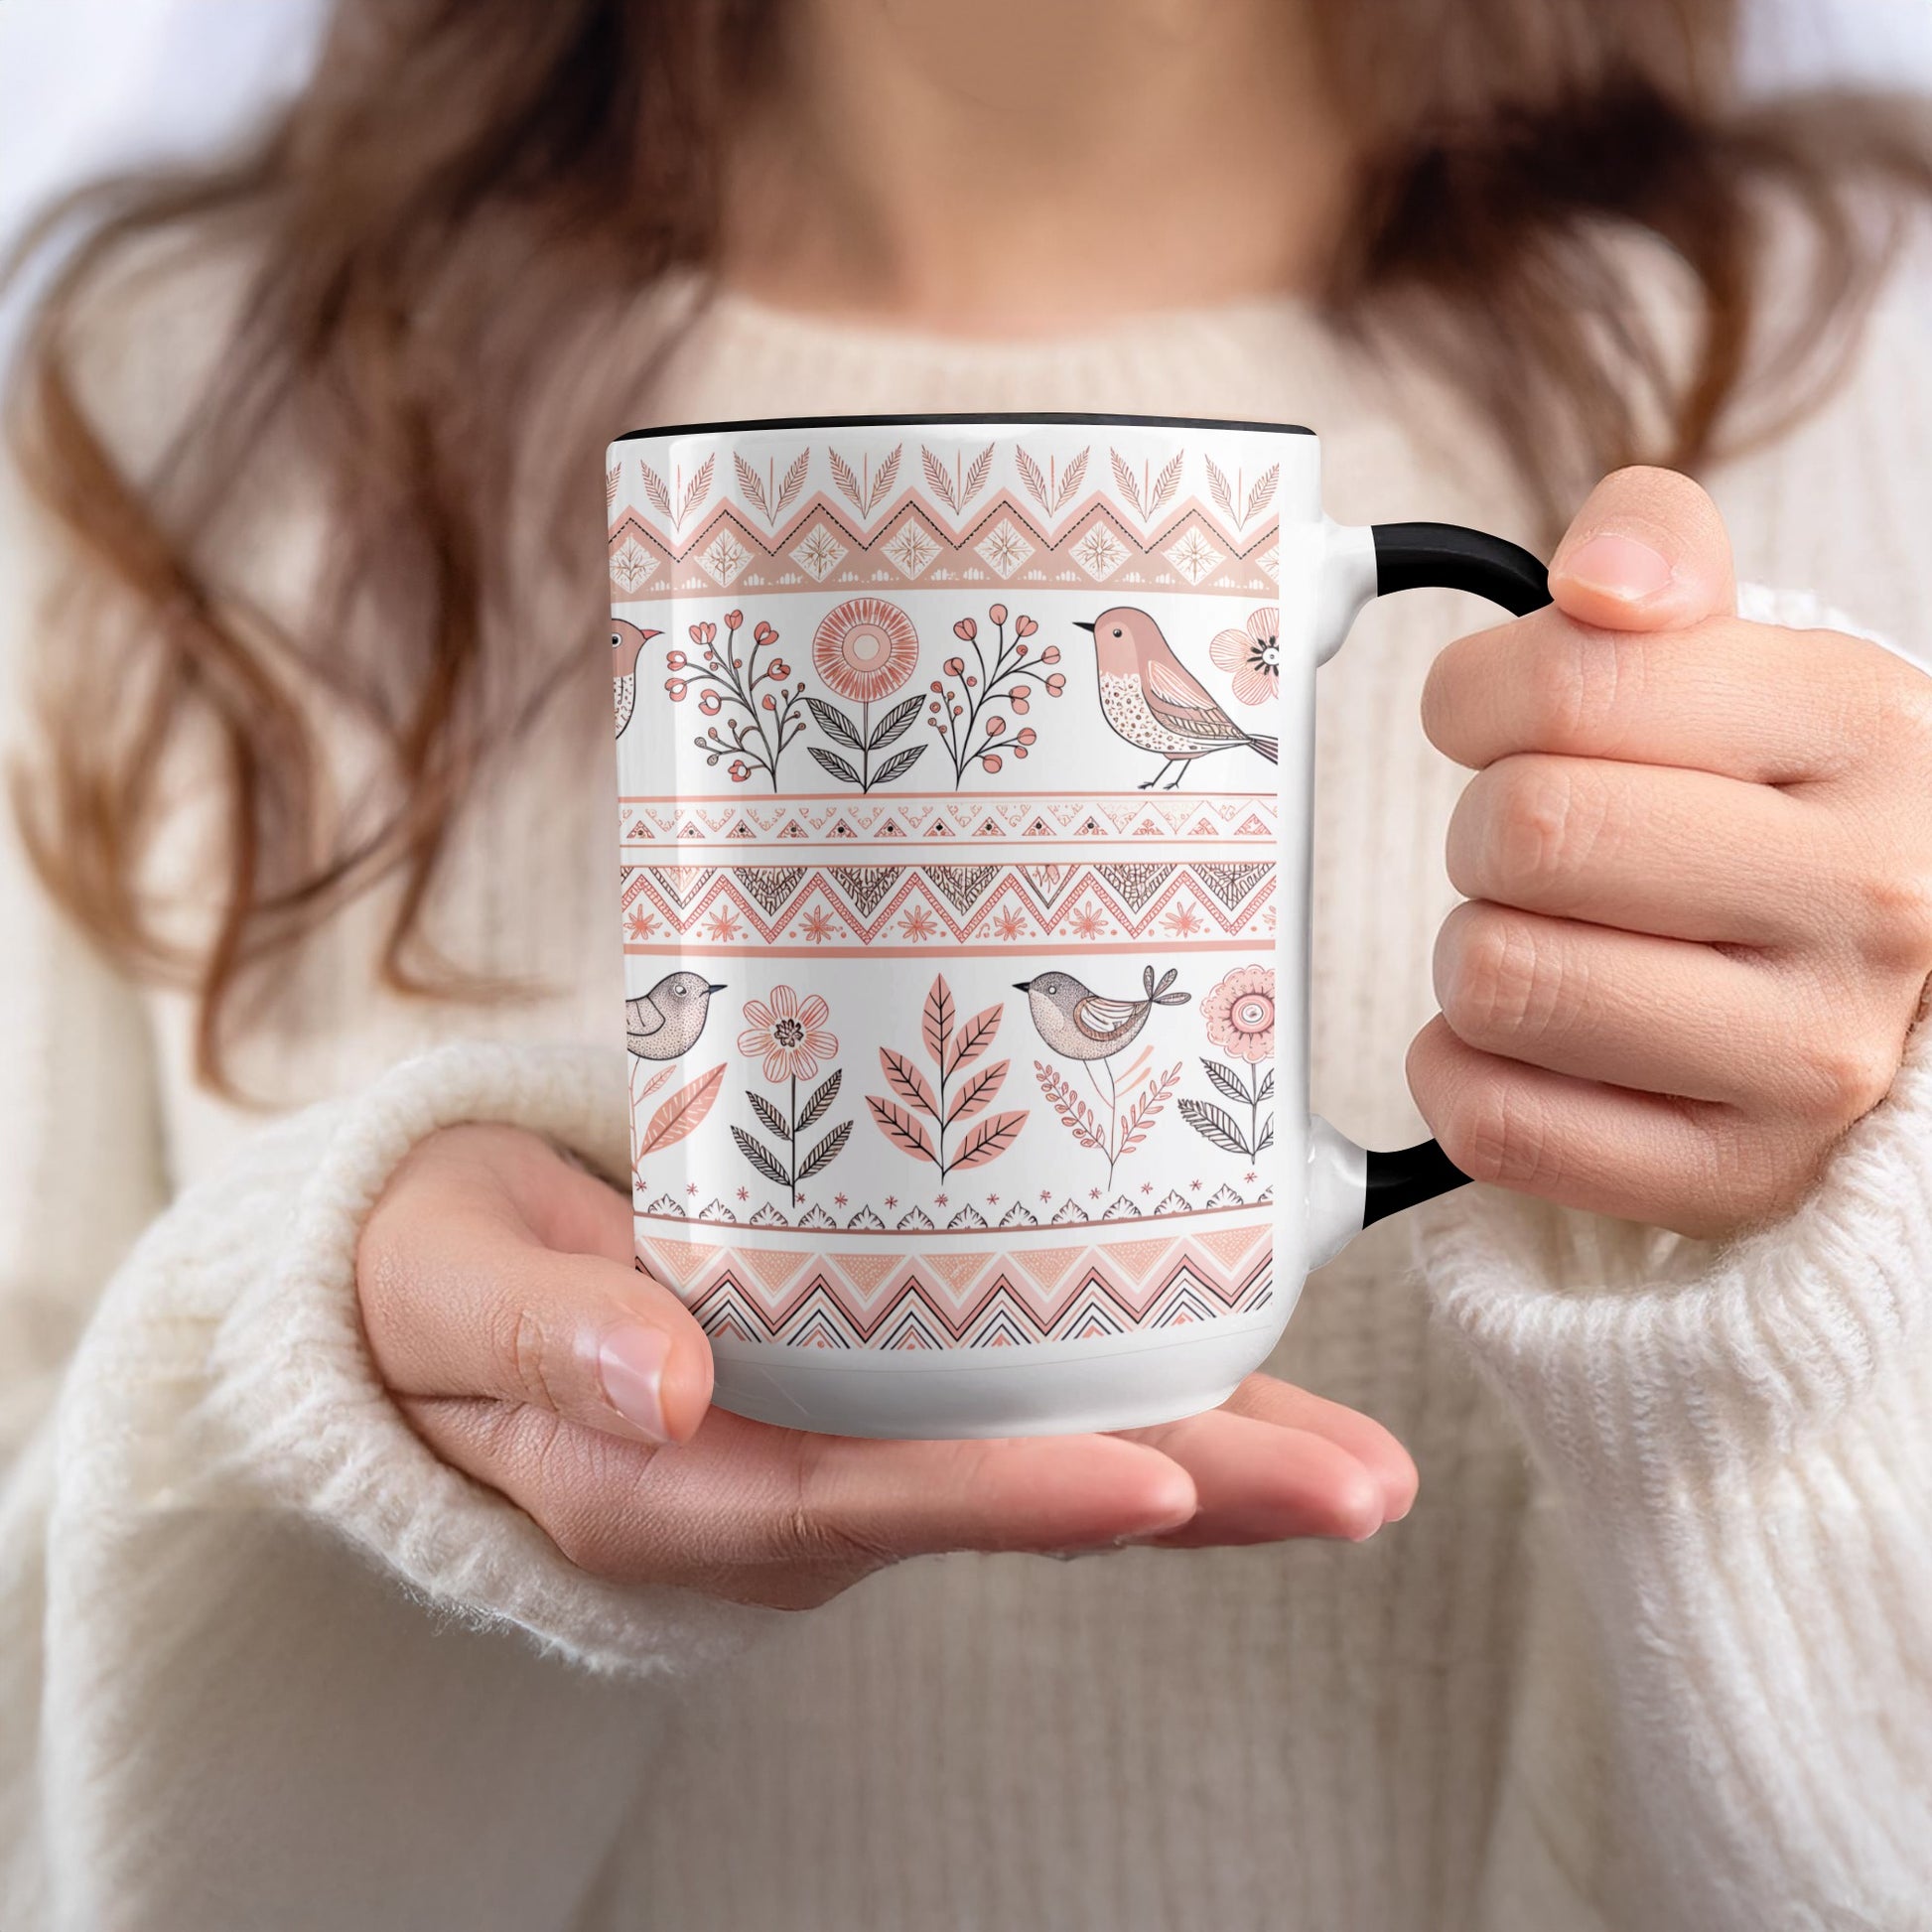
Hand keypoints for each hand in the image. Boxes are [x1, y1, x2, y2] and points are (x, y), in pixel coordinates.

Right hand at [356, 1124, 1416, 1608]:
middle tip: (1359, 1489)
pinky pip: (1017, 1401)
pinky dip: (1138, 1389)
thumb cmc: (439, 1276)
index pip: (861, 1501)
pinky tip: (1247, 1367)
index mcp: (676, 1484)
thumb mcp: (449, 1287)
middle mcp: (787, 1486)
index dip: (1008, 1497)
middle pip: (1001, 1498)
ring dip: (1204, 1460)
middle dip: (1186, 1498)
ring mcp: (840, 1443)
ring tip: (1362, 1462)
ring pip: (1038, 1458)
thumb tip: (656, 1382)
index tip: (1154, 1484)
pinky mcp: (871, 1387)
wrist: (442, 1286)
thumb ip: (539, 1334)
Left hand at [1411, 466, 1931, 1239]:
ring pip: (1498, 981)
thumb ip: (1657, 554)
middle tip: (1531, 846)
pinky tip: (1522, 1040)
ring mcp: (1809, 1058)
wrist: (1895, 983)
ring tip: (1546, 939)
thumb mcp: (1751, 655)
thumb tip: (1597, 581)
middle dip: (1483, 829)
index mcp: (1863, 729)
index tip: (1491, 720)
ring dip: (1475, 952)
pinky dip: (1462, 1073)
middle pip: (1522, 835)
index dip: (1475, 698)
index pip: (1568, 686)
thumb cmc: (1780, 808)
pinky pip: (1497, 1123)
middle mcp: (1867, 898)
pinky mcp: (1735, 1177)